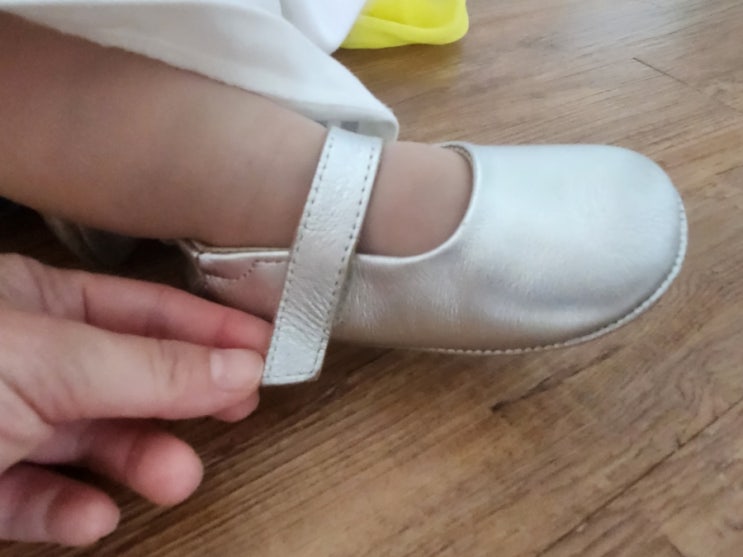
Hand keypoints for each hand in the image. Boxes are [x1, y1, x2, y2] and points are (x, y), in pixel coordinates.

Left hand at [0, 254, 270, 545]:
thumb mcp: (52, 363)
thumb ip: (152, 369)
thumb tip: (243, 367)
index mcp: (37, 302)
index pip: (145, 309)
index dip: (209, 327)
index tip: (265, 347)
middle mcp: (28, 359)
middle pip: (129, 378)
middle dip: (185, 398)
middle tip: (240, 407)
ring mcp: (6, 424)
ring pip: (91, 443)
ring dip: (139, 461)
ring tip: (176, 478)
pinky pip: (40, 499)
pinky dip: (72, 510)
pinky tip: (93, 516)